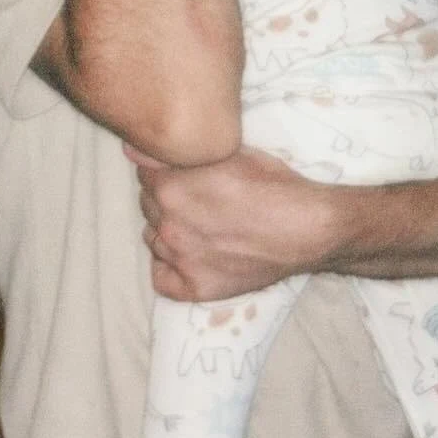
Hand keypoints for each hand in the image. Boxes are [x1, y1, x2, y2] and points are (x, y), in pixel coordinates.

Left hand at [129, 142, 349, 300]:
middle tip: (195, 199)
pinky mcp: (196, 287)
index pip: (144, 172)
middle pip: (147, 205)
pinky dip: (169, 268)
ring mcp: (180, 258)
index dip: (163, 170)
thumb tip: (130, 149)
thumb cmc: (272, 183)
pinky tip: (188, 257)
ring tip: (198, 226)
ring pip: (153, 239)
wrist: (307, 228)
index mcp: (170, 186)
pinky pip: (161, 279)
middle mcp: (168, 222)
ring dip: (167, 230)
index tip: (182, 173)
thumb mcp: (227, 152)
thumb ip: (177, 152)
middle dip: (164, 199)